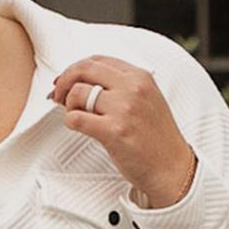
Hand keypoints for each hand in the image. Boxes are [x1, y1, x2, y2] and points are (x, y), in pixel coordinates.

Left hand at [48, 55, 195, 206]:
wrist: (171, 168)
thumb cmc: (157, 139)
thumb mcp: (146, 101)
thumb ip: (120, 88)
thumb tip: (84, 83)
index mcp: (140, 77)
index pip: (99, 60)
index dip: (76, 68)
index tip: (67, 80)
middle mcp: (133, 88)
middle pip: (85, 70)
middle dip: (65, 80)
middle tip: (58, 94)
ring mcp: (124, 109)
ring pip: (78, 93)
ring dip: (68, 104)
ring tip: (74, 115)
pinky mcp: (114, 132)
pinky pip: (77, 118)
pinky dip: (70, 121)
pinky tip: (76, 126)